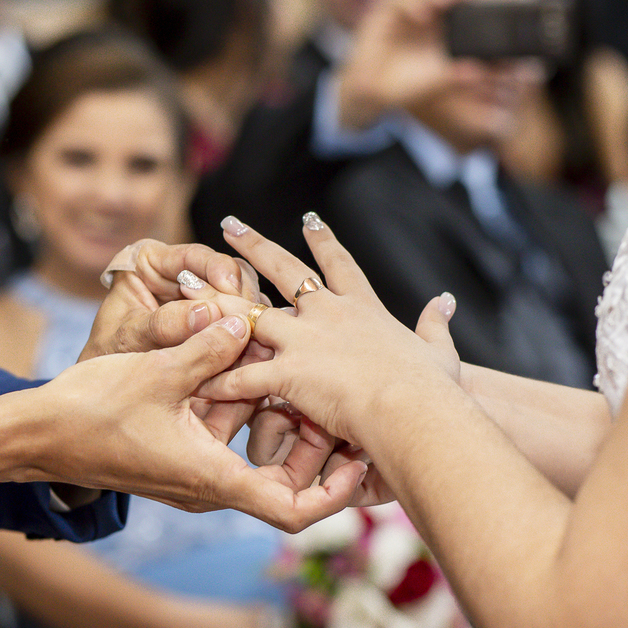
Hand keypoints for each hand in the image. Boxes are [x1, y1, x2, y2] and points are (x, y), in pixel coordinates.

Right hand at [29, 314, 368, 531]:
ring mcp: (196, 473)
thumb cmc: (89, 413)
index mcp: (212, 480)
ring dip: (280, 424)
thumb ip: (208, 346)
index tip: (356, 460)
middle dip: (314, 447)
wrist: (37, 434)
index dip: (334, 493)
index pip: (292, 512)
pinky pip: (230, 443)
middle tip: (332, 403)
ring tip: (299, 380)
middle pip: (286, 484)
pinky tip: (254, 373)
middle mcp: (209, 486)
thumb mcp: (156, 373)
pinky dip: (248, 414)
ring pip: (259, 460)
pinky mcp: (183, 455)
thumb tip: (249, 318)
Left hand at [79, 240, 260, 361]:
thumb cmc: (107, 359)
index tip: (230, 288)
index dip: (217, 268)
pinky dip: (249, 337)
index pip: (192, 255)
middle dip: (240, 297)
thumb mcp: (128, 340)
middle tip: (251, 321)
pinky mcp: (219, 323)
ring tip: (256, 341)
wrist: (107, 392)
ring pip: (242, 296)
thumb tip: (207, 313)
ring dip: (250, 319)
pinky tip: (255, 352)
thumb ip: (162, 325)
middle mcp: (181, 273)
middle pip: (227, 272)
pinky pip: (243, 323)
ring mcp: (205, 297)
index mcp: (151, 261)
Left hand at [198, 214, 461, 457]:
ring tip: (181, 282)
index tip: (308, 217)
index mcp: (363, 308)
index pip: (339, 264)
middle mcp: (328, 314)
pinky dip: (216, 376)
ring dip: (212, 300)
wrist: (414, 410)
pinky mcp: (288, 373)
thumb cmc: (432, 390)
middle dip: (252, 246)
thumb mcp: (439, 352)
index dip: (323, 240)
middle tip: (227, 224)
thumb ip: (437, 325)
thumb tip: (446, 300)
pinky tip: (190, 372)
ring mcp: (305, 341)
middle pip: (282, 270)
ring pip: (247, 313)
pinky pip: (241, 374)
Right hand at [337, 0, 494, 129]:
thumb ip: (454, 76)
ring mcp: (403, 12)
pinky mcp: (383, 14)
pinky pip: (397, 0)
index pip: (456, 4)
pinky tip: (419, 12)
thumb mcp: (433, 83)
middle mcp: (423, 14)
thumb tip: (477, 72)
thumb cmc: (404, 86)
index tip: (482, 1)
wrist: (372, 94)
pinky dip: (409, 2)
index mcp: (439, 27)